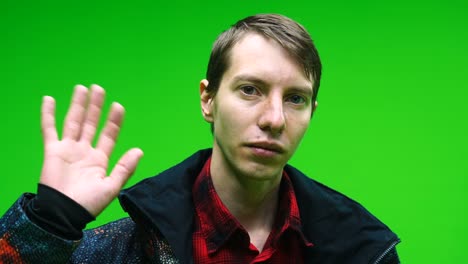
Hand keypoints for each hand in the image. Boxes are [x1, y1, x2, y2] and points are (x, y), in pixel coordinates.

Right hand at [39, 84, 142, 216]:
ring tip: (82, 88)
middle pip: (91, 123)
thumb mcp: (112, 187)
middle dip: (95, 107)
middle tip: (99, 89)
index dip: (114, 121)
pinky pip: (49, 129)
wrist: (64, 214)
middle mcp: (84, 151)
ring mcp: (68, 149)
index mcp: (99, 159)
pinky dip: (48, 115)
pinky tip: (49, 99)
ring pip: (73, 122)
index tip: (118, 106)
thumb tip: (139, 150)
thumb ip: (125, 168)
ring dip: (77, 105)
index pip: (109, 135)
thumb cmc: (89, 204)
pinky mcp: (52, 151)